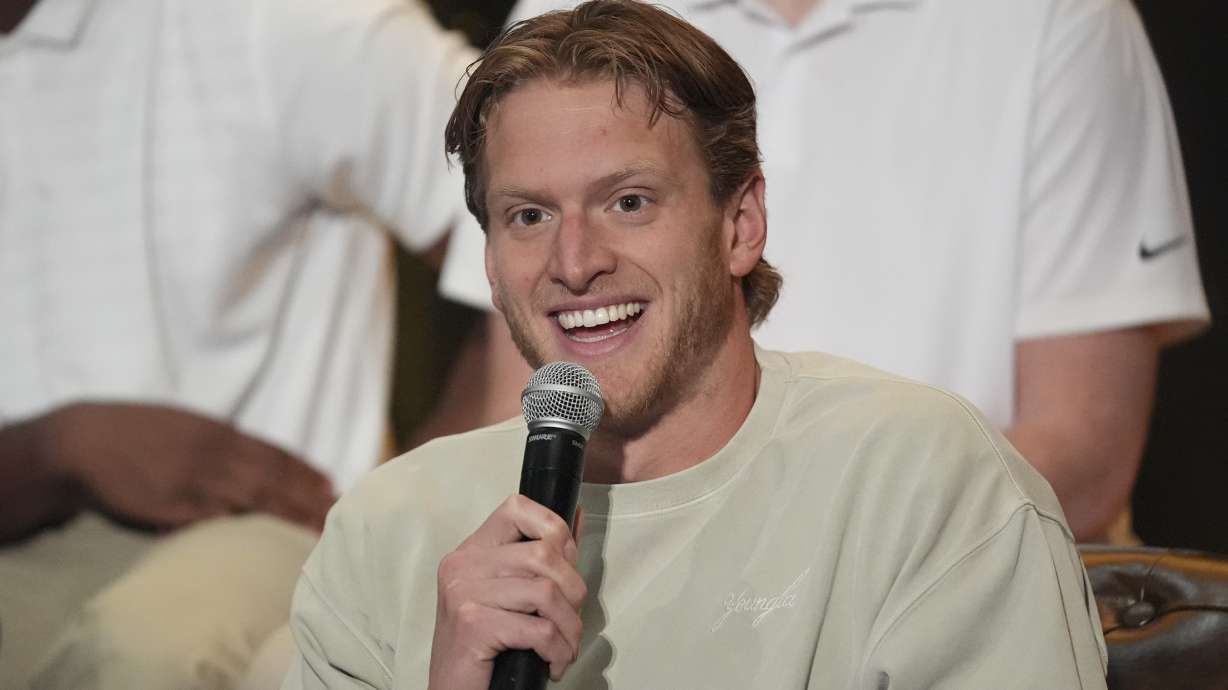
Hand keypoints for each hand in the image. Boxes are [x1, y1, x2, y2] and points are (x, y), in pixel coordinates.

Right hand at [46, 402, 334, 530]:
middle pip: (273, 479)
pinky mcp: (174, 509)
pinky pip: (218, 523)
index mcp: (219, 433)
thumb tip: (253, 456)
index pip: (274, 453)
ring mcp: (195, 483)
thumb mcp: (185, 424)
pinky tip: (266, 543)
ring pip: (254, 501)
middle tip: (339, 513)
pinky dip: (247, 532)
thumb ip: (220, 440)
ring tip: (317, 530)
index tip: (332, 484)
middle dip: (308, 497)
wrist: (82, 444)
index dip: (305, 470)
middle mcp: (215, 456)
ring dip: (288, 516)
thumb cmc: (134, 433)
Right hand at [429, 495, 586, 689]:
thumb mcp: (509, 596)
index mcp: (471, 552)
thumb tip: (577, 516)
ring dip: (570, 627)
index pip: (518, 508)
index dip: (554, 529)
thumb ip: (540, 558)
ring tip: (564, 646)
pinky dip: (557, 651)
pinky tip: (551, 664)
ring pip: (547, 591)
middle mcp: (462, 566)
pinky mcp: (473, 626)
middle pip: (543, 553)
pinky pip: (540, 629)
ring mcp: (464, 594)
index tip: (565, 564)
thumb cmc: (483, 649)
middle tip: (569, 620)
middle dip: (573, 590)